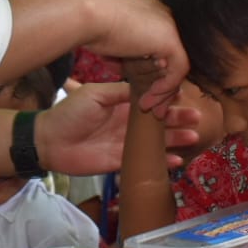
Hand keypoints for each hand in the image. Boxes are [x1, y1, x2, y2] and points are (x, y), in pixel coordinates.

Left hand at [36, 83, 200, 174]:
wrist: (50, 141)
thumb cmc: (70, 113)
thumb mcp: (95, 94)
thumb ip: (120, 92)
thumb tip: (145, 86)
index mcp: (123, 105)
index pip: (150, 101)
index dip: (167, 99)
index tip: (184, 94)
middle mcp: (128, 123)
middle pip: (160, 121)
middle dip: (178, 118)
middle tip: (196, 117)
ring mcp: (127, 143)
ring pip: (158, 142)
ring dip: (176, 139)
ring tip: (193, 136)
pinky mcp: (122, 161)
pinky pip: (146, 161)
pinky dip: (163, 161)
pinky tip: (178, 160)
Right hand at [82, 0, 187, 114]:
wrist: (85, 13)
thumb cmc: (87, 23)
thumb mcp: (108, 39)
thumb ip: (121, 51)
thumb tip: (121, 67)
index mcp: (151, 14)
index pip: (161, 49)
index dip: (153, 73)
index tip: (141, 92)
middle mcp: (165, 17)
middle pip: (172, 59)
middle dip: (162, 87)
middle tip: (148, 106)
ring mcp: (170, 27)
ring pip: (177, 67)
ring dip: (163, 92)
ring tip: (147, 108)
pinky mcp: (171, 40)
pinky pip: (179, 70)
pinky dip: (165, 88)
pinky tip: (148, 98)